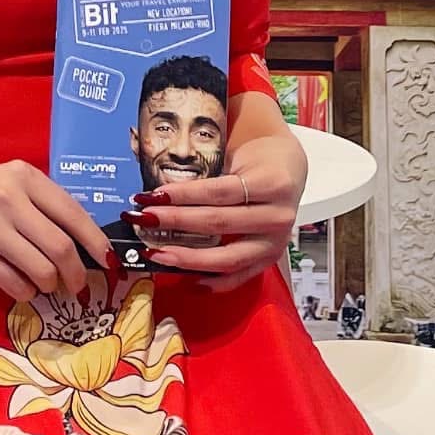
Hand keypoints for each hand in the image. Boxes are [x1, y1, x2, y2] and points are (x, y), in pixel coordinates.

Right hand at [0, 159, 113, 302]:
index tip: (109, 261)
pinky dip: (27, 292)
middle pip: (60, 247)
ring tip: (47, 284)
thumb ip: (46, 204)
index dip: (96, 242)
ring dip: (51, 284)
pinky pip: (15, 284)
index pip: (73, 214)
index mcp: (26, 178)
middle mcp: (9, 200)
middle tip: (79, 285)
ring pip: (40, 270)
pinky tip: (24, 286)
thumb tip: (87, 243)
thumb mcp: (14, 183)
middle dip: (77, 273)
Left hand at [133, 145, 304, 292]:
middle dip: (176, 222)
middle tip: (145, 220)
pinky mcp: (270, 258)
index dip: (183, 195)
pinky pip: (240, 276)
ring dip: (188, 257)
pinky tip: (189, 281)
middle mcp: (277, 215)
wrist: (289, 169)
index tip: (151, 196)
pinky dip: (214, 282)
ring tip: (157, 253)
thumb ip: (205, 165)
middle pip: (219, 223)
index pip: (218, 191)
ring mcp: (275, 241)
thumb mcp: (238, 152)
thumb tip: (161, 177)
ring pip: (228, 256)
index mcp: (271, 183)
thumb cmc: (257, 161)